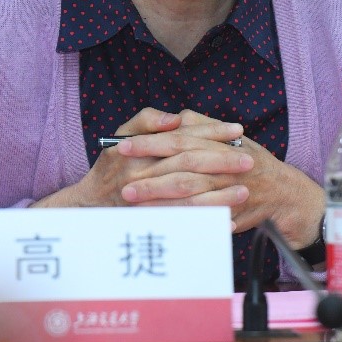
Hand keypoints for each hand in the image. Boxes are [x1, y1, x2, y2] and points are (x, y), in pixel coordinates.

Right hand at [31, 108, 251, 212]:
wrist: (91, 203)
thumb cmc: (113, 164)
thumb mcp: (124, 134)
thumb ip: (148, 120)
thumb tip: (176, 118)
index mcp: (140, 147)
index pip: (182, 135)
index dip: (211, 132)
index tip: (238, 131)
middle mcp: (141, 172)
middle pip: (188, 164)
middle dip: (221, 162)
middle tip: (249, 161)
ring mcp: (146, 199)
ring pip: (187, 196)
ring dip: (219, 194)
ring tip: (244, 191)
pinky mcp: (151, 220)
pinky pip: (182, 222)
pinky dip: (206, 222)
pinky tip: (228, 221)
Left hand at [121, 111, 324, 248]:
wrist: (284, 194)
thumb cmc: (252, 161)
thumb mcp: (229, 136)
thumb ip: (200, 125)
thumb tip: (175, 118)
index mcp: (219, 143)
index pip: (179, 140)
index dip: (150, 143)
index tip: (123, 147)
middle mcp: (224, 165)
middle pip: (181, 169)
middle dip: (150, 176)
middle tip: (122, 183)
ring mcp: (228, 191)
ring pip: (189, 195)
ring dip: (159, 200)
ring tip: (132, 204)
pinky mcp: (230, 214)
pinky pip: (201, 218)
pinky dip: (180, 220)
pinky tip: (158, 222)